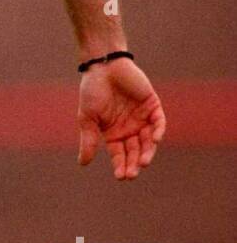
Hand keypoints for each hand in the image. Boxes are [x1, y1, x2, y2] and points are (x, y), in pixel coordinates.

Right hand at [77, 58, 165, 179]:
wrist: (103, 65)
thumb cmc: (92, 91)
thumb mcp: (87, 118)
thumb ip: (89, 140)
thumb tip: (83, 164)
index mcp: (113, 133)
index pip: (119, 155)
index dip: (121, 166)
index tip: (121, 176)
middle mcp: (129, 128)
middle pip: (135, 150)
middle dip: (135, 163)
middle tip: (133, 173)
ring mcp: (141, 117)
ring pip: (148, 140)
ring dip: (148, 151)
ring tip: (144, 162)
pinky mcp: (152, 104)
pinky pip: (158, 121)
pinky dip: (158, 130)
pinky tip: (154, 139)